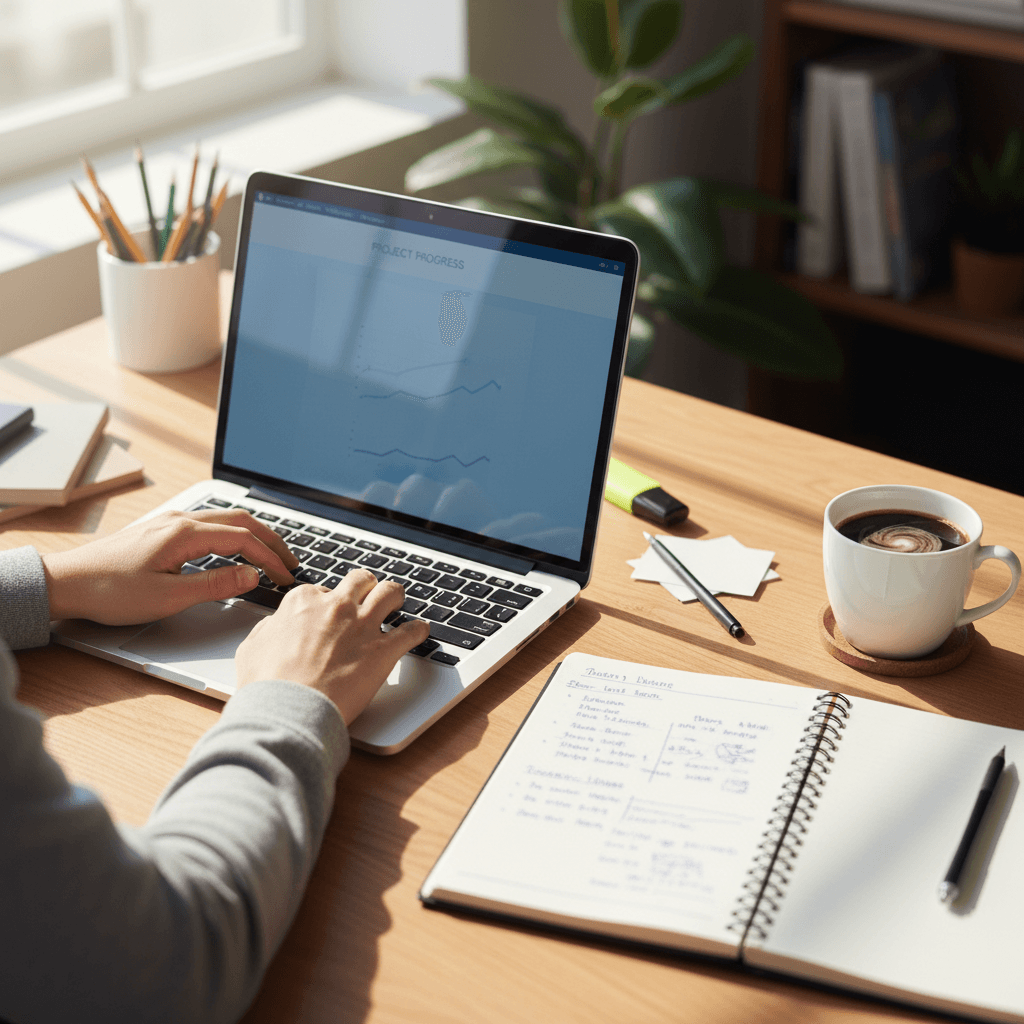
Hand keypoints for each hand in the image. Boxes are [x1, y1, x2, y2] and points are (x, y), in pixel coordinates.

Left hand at [42, 509, 298, 624]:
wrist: (64, 583)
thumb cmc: (109, 591)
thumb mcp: (167, 597)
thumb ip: (214, 585)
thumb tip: (251, 576)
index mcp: (185, 533)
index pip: (244, 540)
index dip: (270, 559)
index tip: (285, 577)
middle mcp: (180, 520)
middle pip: (241, 521)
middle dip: (271, 540)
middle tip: (290, 561)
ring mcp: (170, 522)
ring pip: (225, 519)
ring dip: (253, 535)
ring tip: (270, 553)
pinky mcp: (161, 531)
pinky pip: (209, 524)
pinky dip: (233, 534)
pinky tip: (234, 548)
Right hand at [235, 569, 429, 724]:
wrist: (288, 710)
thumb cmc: (267, 685)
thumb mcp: (252, 648)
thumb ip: (268, 630)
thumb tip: (276, 625)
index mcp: (303, 602)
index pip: (321, 590)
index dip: (327, 601)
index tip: (329, 611)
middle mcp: (336, 607)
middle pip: (359, 581)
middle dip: (365, 586)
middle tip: (369, 594)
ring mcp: (362, 626)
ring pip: (389, 593)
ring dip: (395, 595)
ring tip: (398, 601)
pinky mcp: (383, 650)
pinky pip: (411, 631)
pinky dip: (418, 630)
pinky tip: (421, 631)